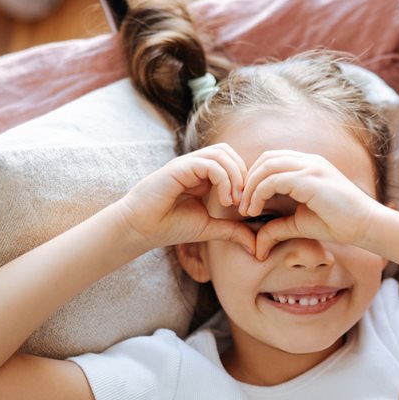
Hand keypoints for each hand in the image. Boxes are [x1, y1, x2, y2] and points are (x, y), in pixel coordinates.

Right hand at [116, 144, 254, 252]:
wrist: (141, 229)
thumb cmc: (171, 227)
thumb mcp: (210, 228)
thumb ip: (233, 231)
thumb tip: (257, 247)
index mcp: (203, 175)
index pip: (233, 162)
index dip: (245, 180)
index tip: (247, 207)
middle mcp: (196, 165)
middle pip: (229, 152)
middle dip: (243, 174)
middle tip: (244, 202)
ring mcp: (187, 164)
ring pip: (222, 154)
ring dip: (235, 176)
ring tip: (234, 202)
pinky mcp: (179, 167)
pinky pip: (209, 163)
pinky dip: (224, 179)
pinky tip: (224, 200)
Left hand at [240, 150, 383, 259]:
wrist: (365, 225)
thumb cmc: (338, 224)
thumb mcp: (300, 224)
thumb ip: (278, 227)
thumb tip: (258, 245)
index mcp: (309, 165)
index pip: (272, 160)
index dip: (254, 177)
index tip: (246, 201)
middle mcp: (309, 161)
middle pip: (266, 158)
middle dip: (248, 180)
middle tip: (239, 204)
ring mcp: (311, 167)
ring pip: (267, 166)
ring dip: (250, 187)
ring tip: (245, 209)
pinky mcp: (310, 179)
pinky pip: (274, 179)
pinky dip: (259, 193)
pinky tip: (255, 210)